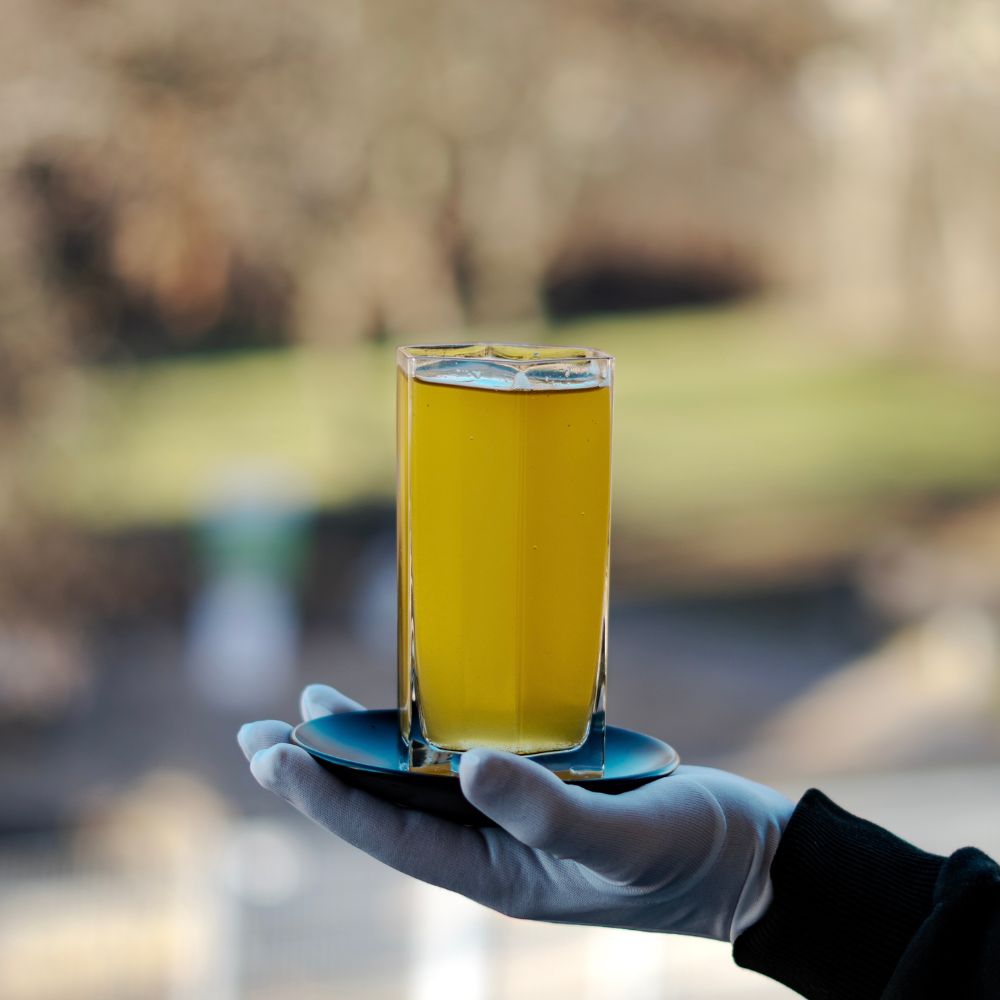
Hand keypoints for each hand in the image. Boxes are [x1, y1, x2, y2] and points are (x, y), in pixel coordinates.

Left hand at [238, 685, 793, 941]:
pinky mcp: (543, 785)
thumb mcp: (620, 839)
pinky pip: (467, 760)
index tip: (274, 754)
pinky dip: (428, 733)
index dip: (327, 795)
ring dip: (365, 748)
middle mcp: (495, 847)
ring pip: (420, 780)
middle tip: (258, 734)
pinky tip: (412, 709)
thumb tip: (467, 770)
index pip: (390, 835)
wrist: (747, 859)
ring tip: (310, 712)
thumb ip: (545, 809)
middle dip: (323, 771)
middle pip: (389, 807)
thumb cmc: (690, 857)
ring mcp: (516, 817)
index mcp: (499, 874)